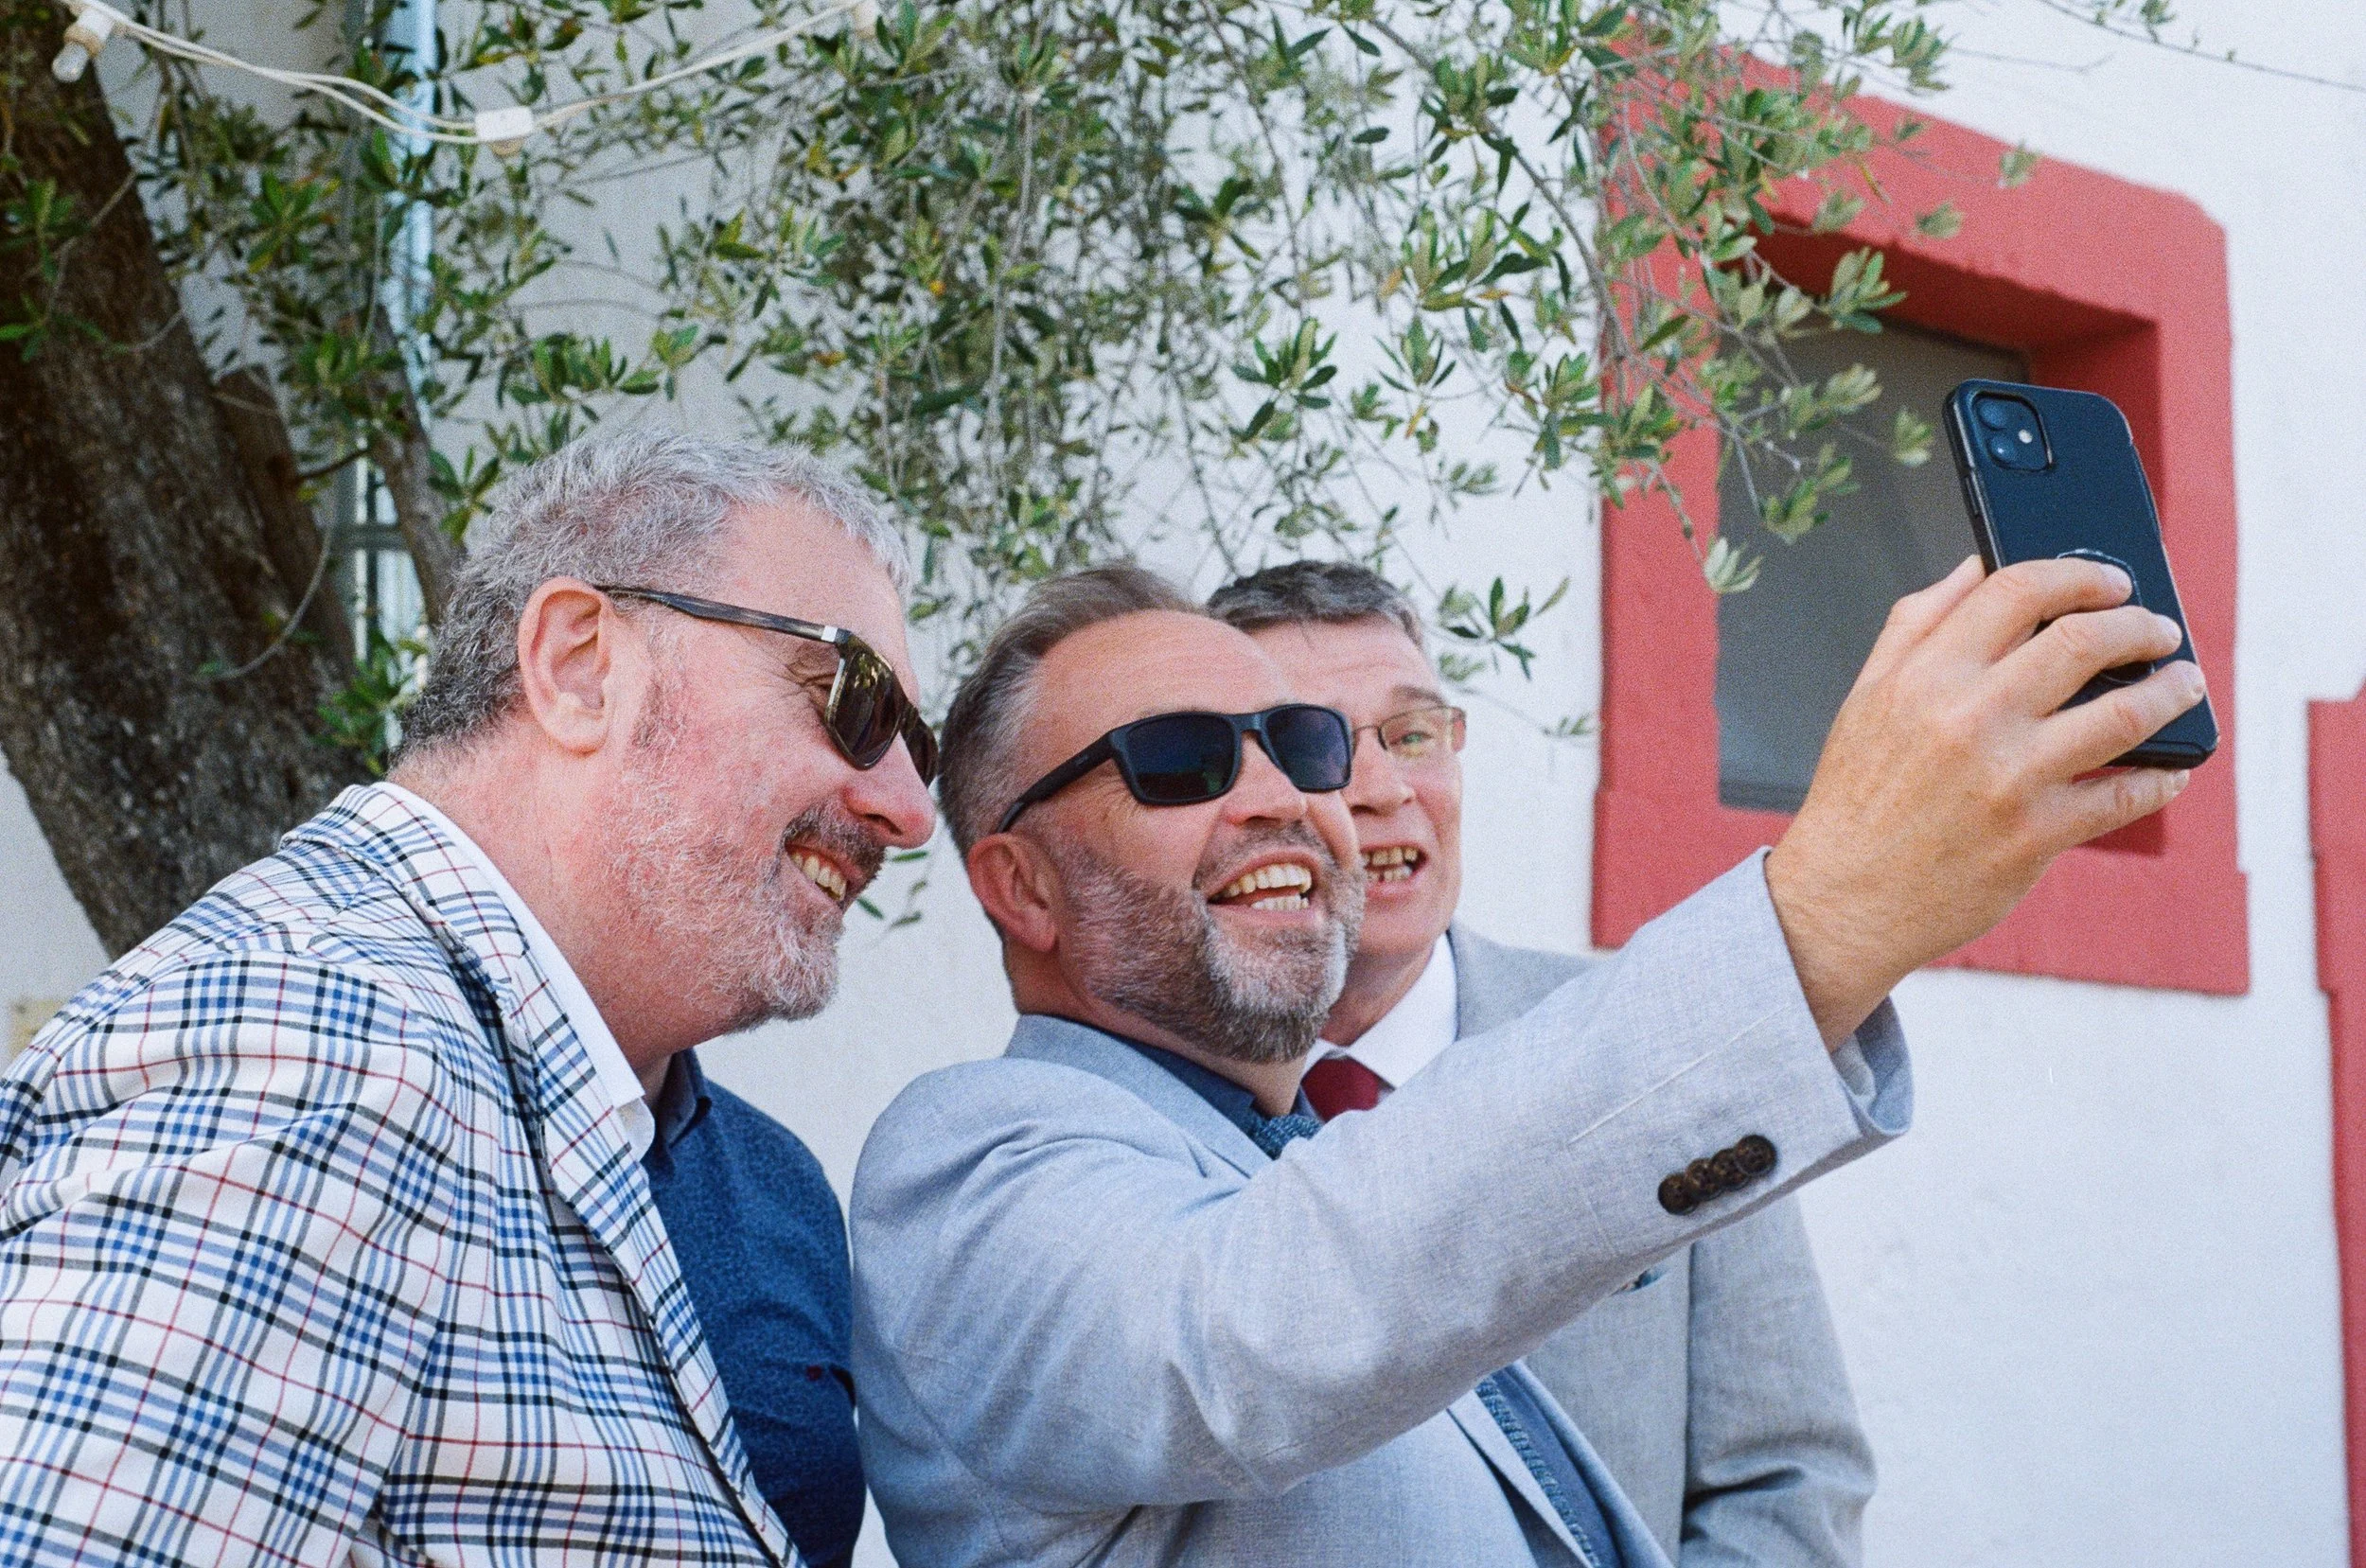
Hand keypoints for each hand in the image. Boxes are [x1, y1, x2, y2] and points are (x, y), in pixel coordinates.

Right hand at [1765, 555, 2205, 1044]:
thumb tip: (1975, 565)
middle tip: (2158, 631)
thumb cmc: (1856, 797)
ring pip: (2124, 714)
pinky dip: (2162, 778)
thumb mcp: (1866, 695)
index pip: (2018, 590)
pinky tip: (2171, 770)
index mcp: (1925, 676)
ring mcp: (2008, 779)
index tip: (2111, 582)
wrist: (1842, 899)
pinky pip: (2124, 796)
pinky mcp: (2036, 836)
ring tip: (2184, 683)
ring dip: (2171, 691)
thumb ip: (1916, 623)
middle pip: (2085, 641)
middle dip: (2140, 626)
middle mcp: (1969, 719)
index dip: (2079, 575)